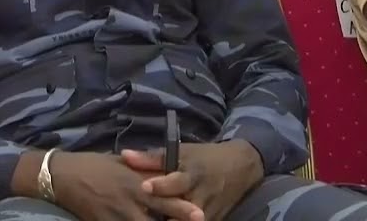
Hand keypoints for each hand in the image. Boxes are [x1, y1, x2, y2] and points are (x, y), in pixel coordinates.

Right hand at [50, 151, 202, 220]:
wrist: (63, 176)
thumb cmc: (93, 165)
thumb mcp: (120, 163)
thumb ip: (142, 170)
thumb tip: (162, 174)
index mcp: (135, 182)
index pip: (163, 198)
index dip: (182, 208)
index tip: (200, 215)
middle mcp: (129, 202)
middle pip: (157, 219)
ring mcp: (116, 217)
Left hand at [122, 141, 263, 220]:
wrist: (241, 168)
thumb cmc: (204, 158)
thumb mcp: (183, 153)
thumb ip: (153, 159)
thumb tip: (125, 156)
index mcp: (192, 174)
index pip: (176, 181)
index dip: (161, 185)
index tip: (145, 187)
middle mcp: (200, 196)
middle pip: (181, 210)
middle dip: (165, 213)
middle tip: (143, 213)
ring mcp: (207, 213)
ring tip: (149, 220)